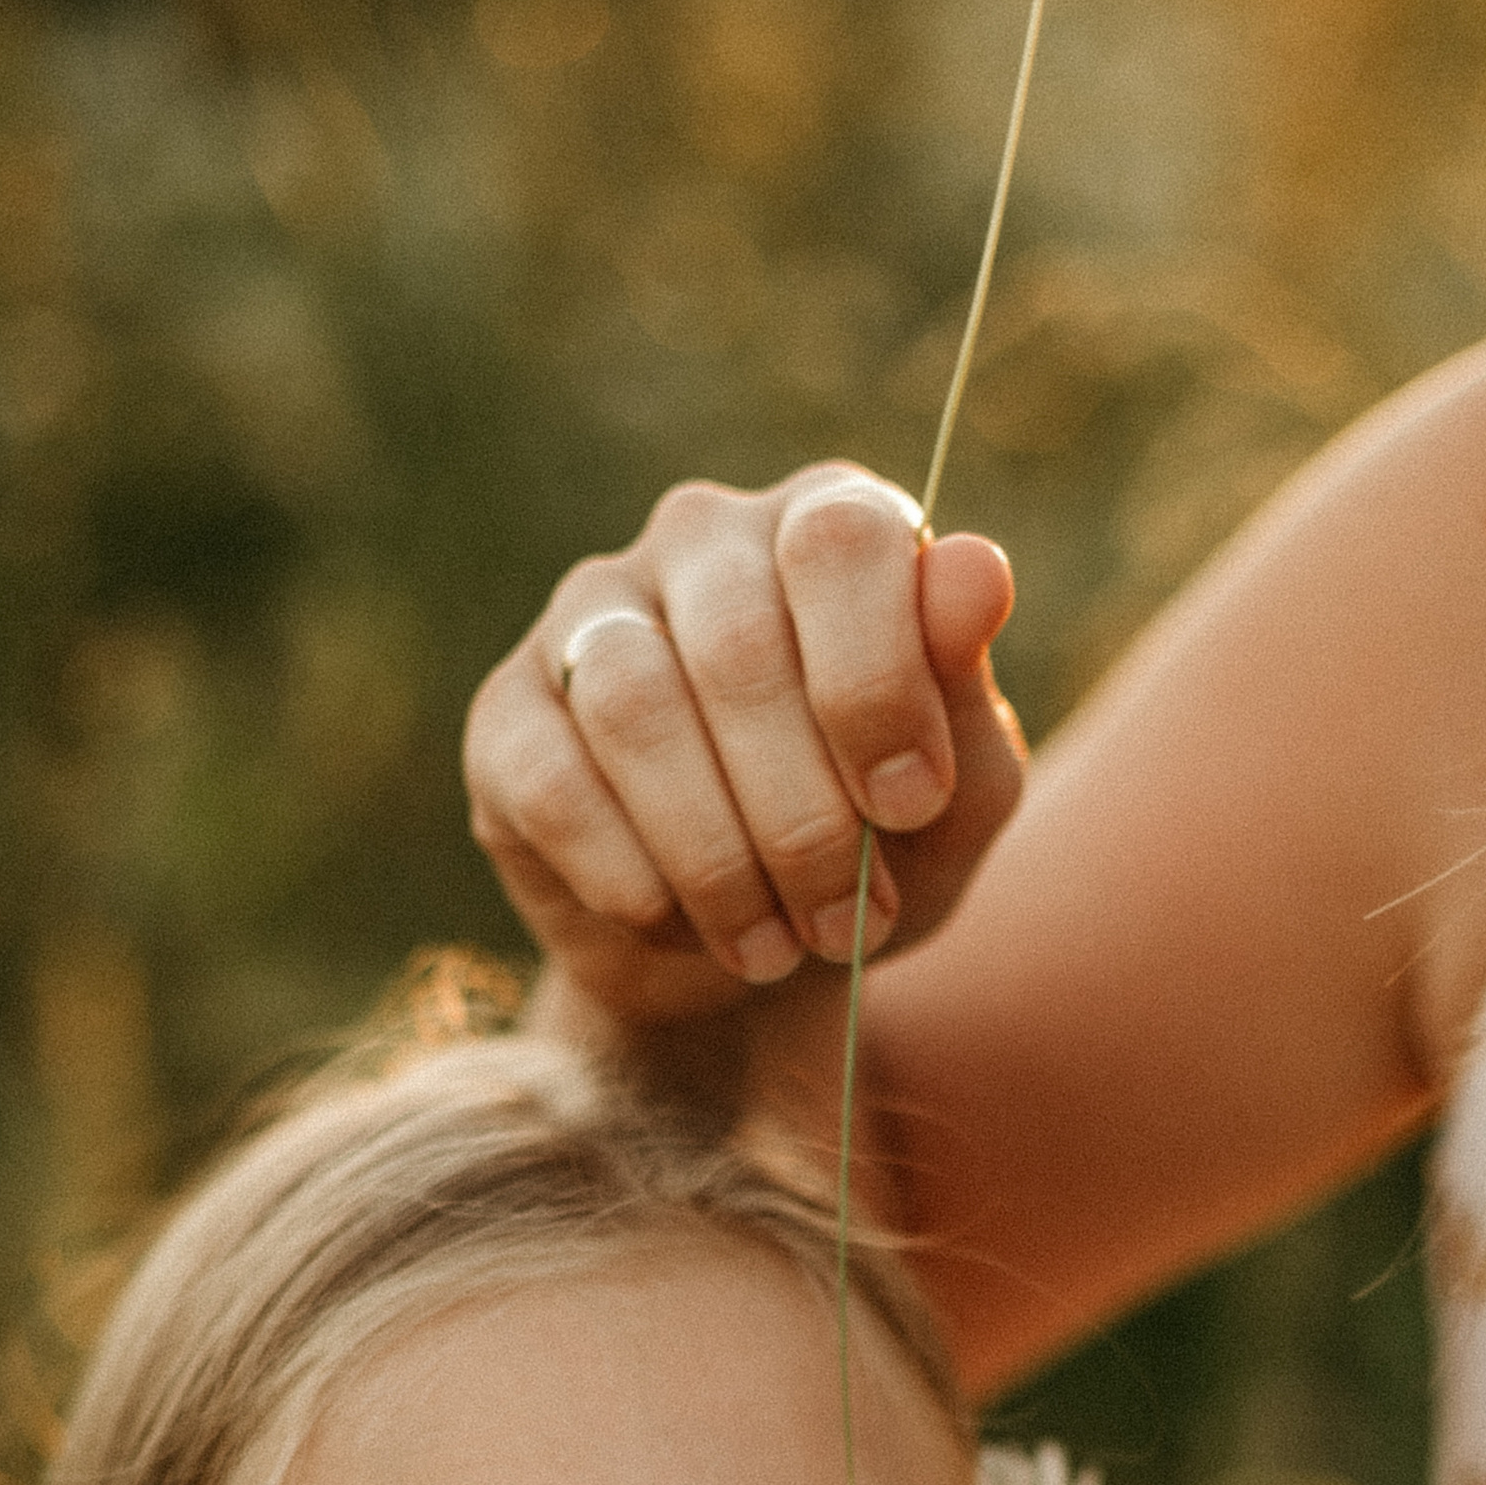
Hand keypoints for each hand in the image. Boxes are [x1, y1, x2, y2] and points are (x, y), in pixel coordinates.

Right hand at [464, 469, 1025, 1026]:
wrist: (761, 957)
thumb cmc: (879, 853)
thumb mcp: (958, 797)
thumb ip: (968, 691)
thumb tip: (978, 568)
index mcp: (824, 527)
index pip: (839, 541)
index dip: (877, 686)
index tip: (910, 808)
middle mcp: (701, 541)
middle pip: (737, 644)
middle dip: (803, 815)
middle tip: (841, 922)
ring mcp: (590, 616)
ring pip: (633, 707)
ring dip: (717, 857)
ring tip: (770, 946)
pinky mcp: (507, 716)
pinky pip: (555, 786)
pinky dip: (633, 880)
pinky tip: (680, 924)